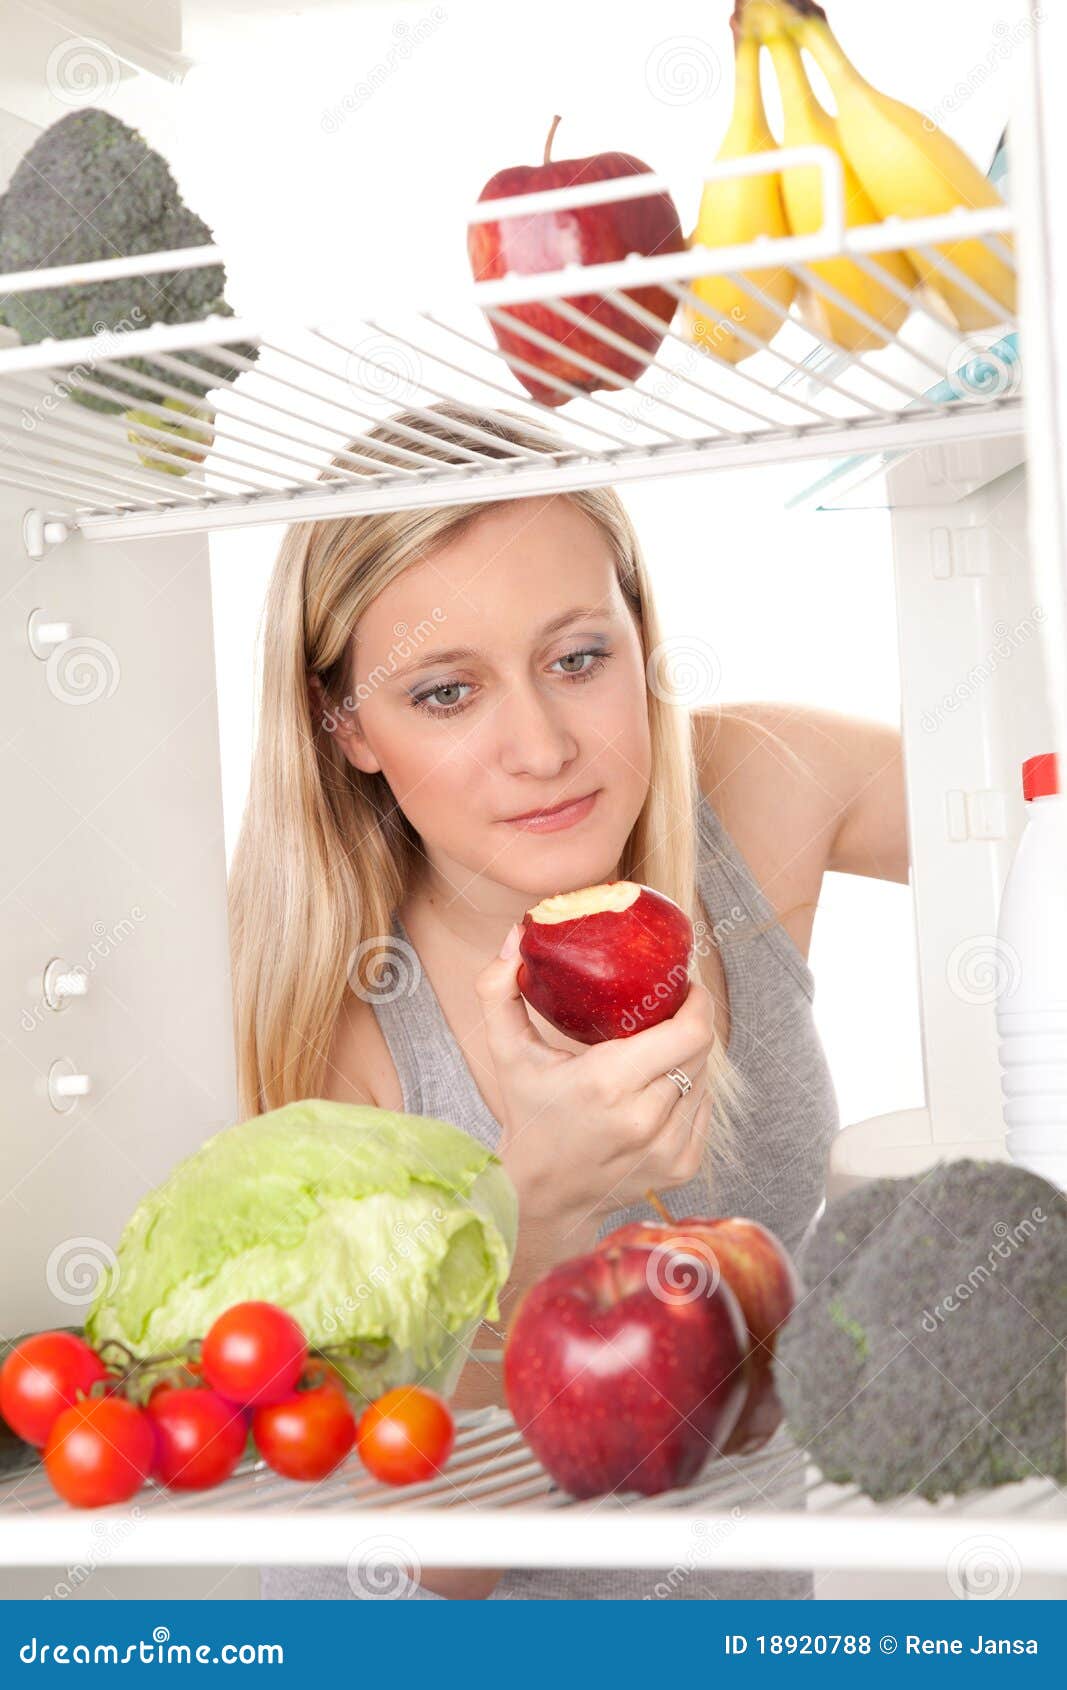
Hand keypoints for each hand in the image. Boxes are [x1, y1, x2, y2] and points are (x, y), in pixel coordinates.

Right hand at [473, 922, 716, 1240]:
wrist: (540, 1195)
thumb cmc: (527, 1112)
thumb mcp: (507, 1052)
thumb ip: (499, 991)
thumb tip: (514, 935)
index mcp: (607, 1084)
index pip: (689, 1032)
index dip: (698, 1002)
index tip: (685, 985)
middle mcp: (644, 1119)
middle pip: (701, 1051)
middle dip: (693, 1022)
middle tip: (672, 1005)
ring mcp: (667, 1148)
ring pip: (703, 1080)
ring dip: (689, 1057)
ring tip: (661, 1045)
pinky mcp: (681, 1167)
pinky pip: (703, 1110)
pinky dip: (689, 1091)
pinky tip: (661, 1085)